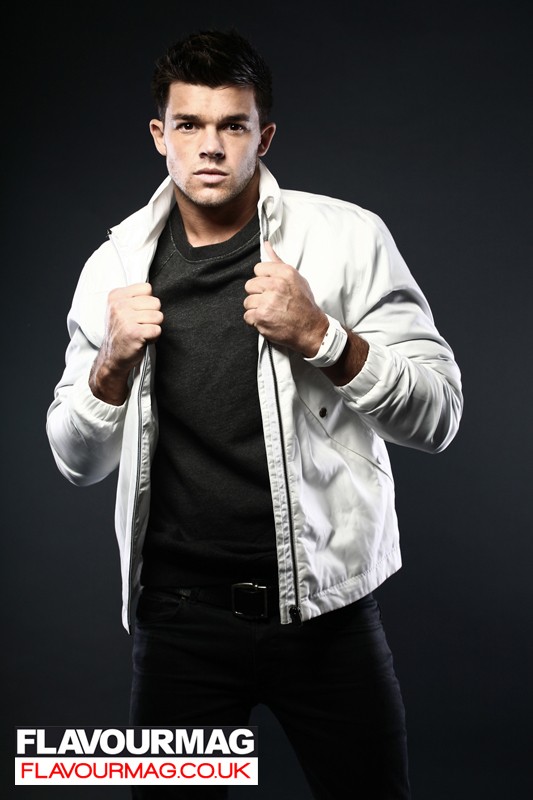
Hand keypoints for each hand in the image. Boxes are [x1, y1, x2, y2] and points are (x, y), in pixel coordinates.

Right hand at [89, 283, 162, 404]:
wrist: (113, 357)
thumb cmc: (122, 332)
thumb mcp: (121, 309)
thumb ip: (135, 297)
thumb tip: (154, 291)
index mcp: (116, 296)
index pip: (147, 288)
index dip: (148, 302)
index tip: (137, 313)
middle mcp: (119, 305)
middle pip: (156, 302)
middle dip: (152, 315)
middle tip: (140, 325)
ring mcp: (125, 318)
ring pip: (158, 316)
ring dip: (153, 327)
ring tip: (141, 332)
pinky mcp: (134, 332)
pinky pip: (157, 330)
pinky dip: (154, 337)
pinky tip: (142, 340)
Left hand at [243, 241, 327, 355]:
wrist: (311, 329)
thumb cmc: (304, 305)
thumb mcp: (296, 279)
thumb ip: (278, 263)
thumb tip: (266, 245)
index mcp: (285, 273)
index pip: (258, 269)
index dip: (263, 280)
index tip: (271, 288)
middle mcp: (276, 286)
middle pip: (250, 285)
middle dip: (258, 295)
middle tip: (270, 302)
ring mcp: (267, 302)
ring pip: (247, 302)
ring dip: (256, 309)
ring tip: (270, 312)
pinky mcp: (261, 317)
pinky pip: (247, 316)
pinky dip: (255, 321)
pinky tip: (267, 320)